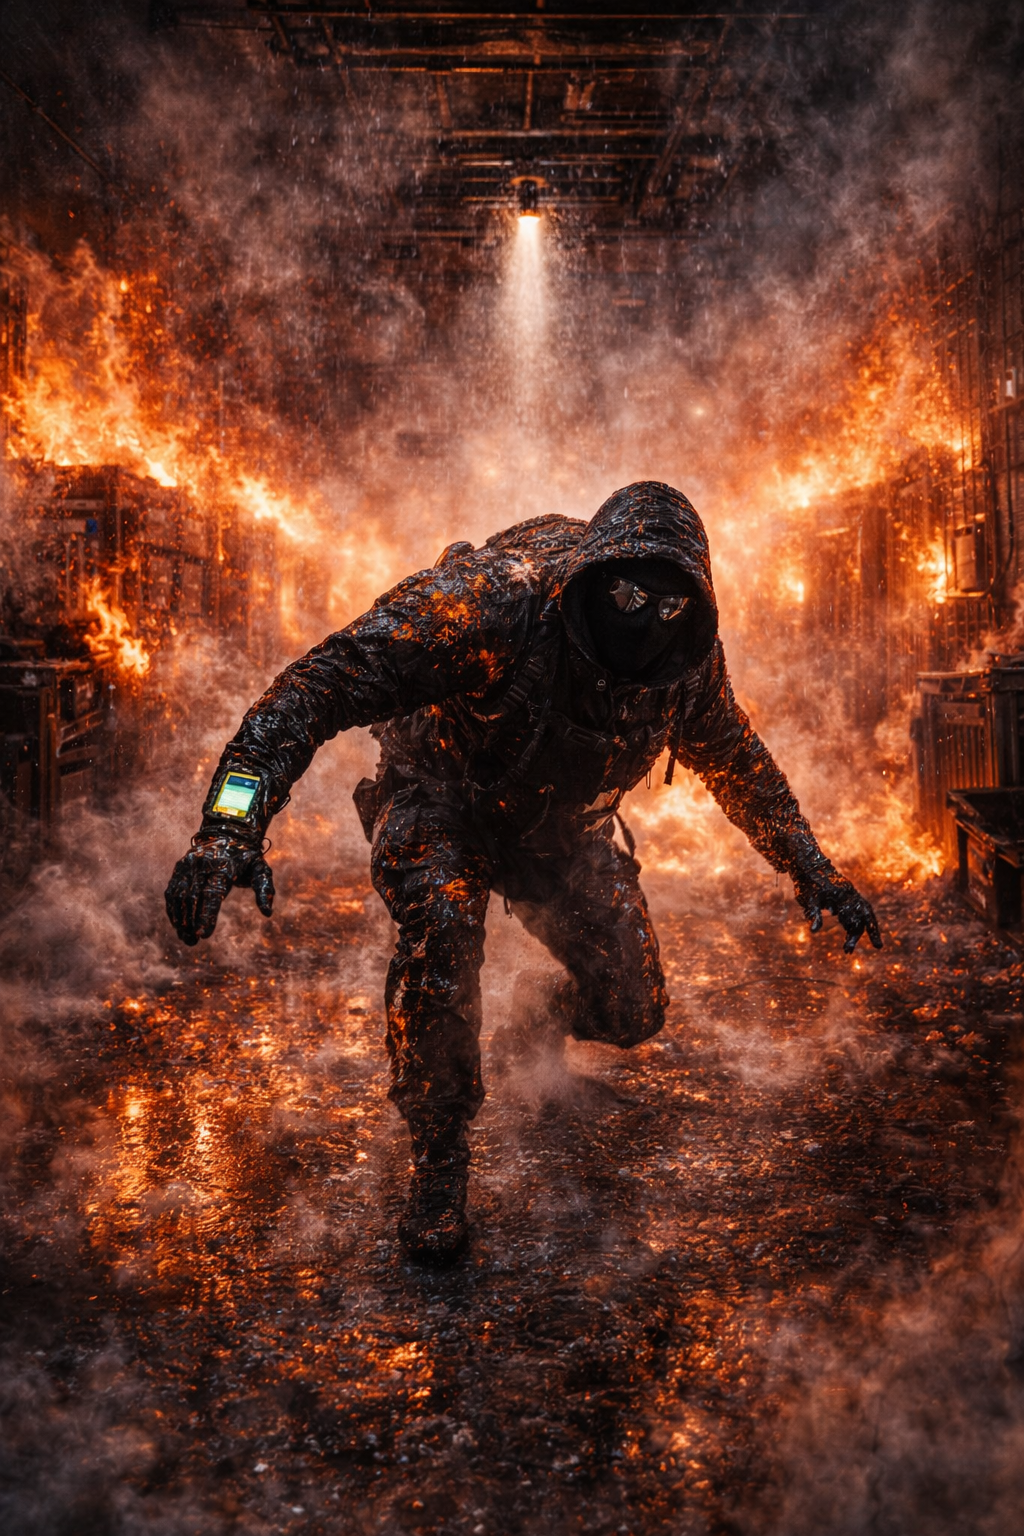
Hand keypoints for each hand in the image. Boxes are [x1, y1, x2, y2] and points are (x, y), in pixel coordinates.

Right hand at [165, 829, 274, 945]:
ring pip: (179, 896)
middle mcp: (203, 864)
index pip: (212, 894)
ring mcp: (188, 865)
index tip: (204, 935)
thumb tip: (267, 913)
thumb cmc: (247, 857)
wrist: (228, 832)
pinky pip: (172, 891)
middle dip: (192, 922)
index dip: (207, 916)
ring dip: (180, 919)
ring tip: (186, 938)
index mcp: (224, 867)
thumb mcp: (261, 870)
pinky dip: (173, 909)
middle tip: (193, 941)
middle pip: (193, 898)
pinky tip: (178, 924)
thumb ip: (264, 889)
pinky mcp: (180, 867)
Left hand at [795, 868, 881, 952]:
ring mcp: (849, 894)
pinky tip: (849, 933)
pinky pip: (855, 910)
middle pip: (865, 917)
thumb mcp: (808, 899)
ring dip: (859, 930)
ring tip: (850, 946)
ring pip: (862, 914)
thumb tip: (813, 931)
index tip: (848, 950)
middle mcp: (850, 895)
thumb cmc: (806, 882)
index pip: (855, 919)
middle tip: (865, 949)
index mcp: (843, 896)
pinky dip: (853, 922)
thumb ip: (813, 914)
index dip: (853, 936)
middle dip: (866, 933)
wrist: (807, 865)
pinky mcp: (845, 895)